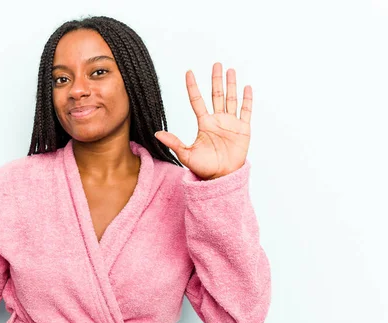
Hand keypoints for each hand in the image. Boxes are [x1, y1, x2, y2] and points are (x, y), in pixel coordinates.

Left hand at [154, 62, 251, 179]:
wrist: (222, 177)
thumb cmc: (204, 168)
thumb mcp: (186, 154)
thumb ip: (174, 142)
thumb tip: (156, 134)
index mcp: (204, 123)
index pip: (197, 100)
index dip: (193, 86)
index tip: (189, 72)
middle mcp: (217, 120)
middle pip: (216, 94)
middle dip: (216, 79)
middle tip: (216, 64)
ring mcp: (230, 123)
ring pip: (231, 99)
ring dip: (231, 85)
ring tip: (230, 70)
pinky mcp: (243, 129)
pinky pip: (246, 111)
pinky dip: (247, 99)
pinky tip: (247, 87)